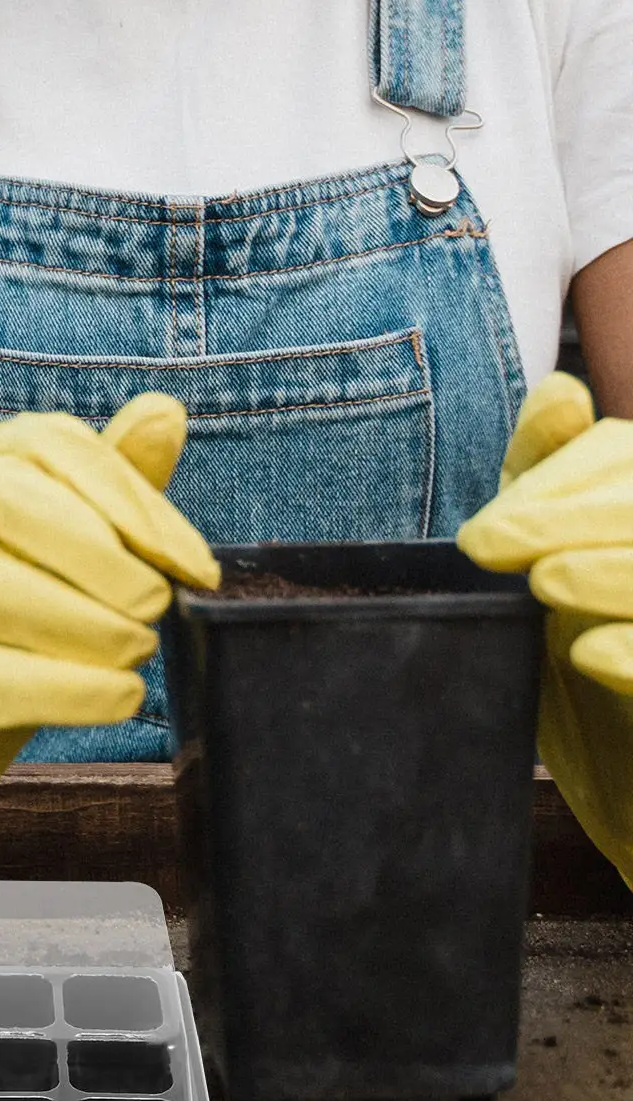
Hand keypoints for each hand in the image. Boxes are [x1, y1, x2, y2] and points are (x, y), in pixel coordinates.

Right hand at [0, 396, 219, 910]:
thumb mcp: (27, 548)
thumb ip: (96, 487)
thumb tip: (165, 413)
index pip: (45, 448)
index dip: (131, 501)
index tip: (191, 564)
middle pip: (0, 500)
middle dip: (97, 553)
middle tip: (153, 606)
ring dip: (78, 622)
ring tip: (134, 654)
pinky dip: (53, 689)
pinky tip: (110, 696)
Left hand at [457, 372, 632, 884]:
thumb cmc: (599, 707)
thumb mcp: (555, 599)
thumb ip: (551, 496)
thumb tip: (559, 393)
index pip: (627, 460)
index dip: (563, 483)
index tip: (482, 538)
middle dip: (576, 516)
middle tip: (493, 550)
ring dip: (618, 568)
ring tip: (547, 585)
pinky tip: (592, 653)